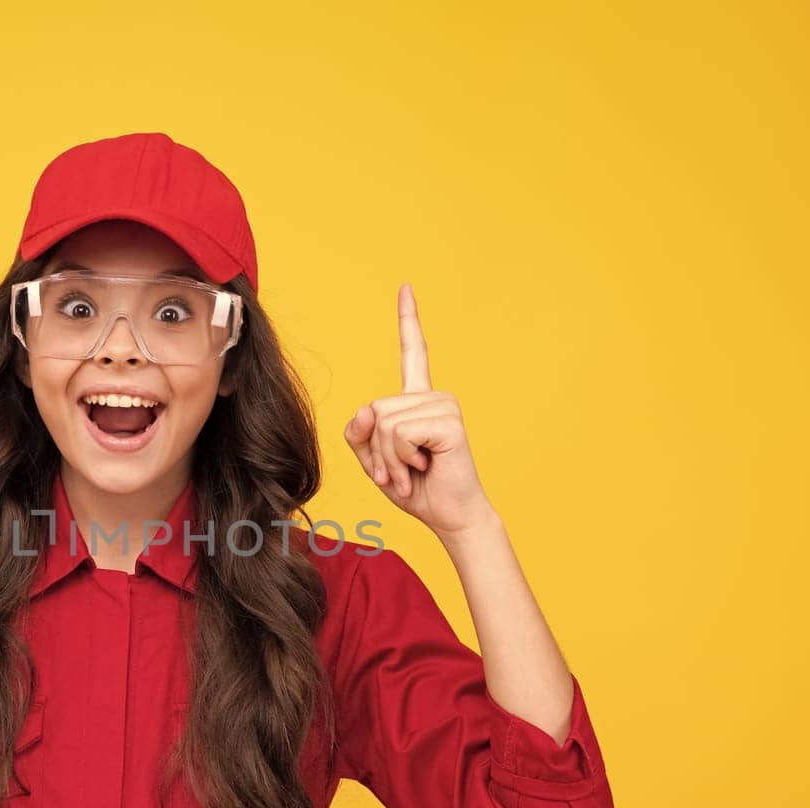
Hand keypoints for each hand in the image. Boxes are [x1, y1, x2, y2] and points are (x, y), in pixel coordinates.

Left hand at [344, 284, 496, 537]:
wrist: (449, 517)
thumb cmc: (415, 488)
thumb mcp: (373, 460)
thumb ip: (359, 434)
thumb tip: (367, 408)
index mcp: (417, 400)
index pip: (413, 352)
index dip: (408, 320)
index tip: (406, 287)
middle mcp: (433, 396)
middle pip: (373, 410)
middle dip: (376, 451)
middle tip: (400, 470)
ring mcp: (444, 406)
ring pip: (383, 423)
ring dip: (388, 458)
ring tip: (413, 470)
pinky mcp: (449, 422)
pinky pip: (399, 433)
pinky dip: (401, 459)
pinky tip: (424, 467)